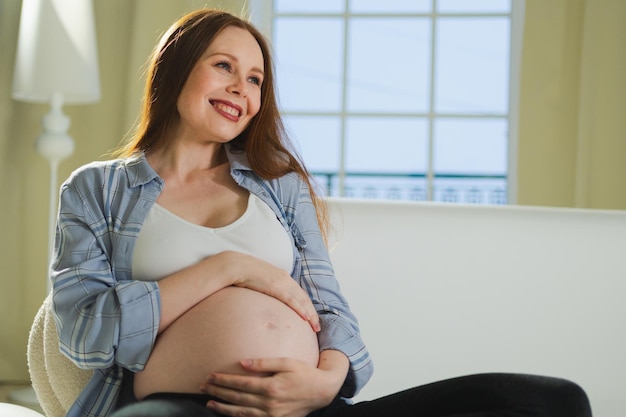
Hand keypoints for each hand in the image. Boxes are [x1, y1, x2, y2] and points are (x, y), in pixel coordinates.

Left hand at [200, 353, 347, 416]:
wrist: (322, 391)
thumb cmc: (304, 373)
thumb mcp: (287, 362)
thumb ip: (264, 363)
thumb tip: (242, 362)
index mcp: (271, 387)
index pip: (241, 384)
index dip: (224, 380)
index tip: (211, 375)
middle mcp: (269, 403)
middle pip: (237, 398)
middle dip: (218, 391)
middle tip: (204, 386)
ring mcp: (272, 415)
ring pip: (241, 413)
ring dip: (223, 408)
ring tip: (209, 402)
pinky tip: (228, 413)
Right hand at [221, 251, 319, 331]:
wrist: (236, 265)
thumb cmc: (244, 274)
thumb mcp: (260, 282)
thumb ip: (266, 289)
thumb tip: (266, 302)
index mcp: (283, 277)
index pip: (299, 294)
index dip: (307, 306)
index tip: (311, 318)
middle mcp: (285, 279)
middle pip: (303, 298)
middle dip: (312, 313)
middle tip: (317, 327)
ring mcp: (282, 282)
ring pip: (301, 300)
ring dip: (310, 314)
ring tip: (315, 326)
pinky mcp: (276, 286)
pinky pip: (291, 300)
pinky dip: (300, 309)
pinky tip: (305, 318)